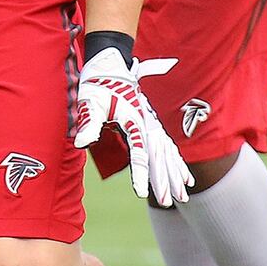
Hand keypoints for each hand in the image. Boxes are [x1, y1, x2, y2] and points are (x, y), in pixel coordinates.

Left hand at [72, 48, 192, 206]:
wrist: (109, 63)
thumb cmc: (97, 83)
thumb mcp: (90, 102)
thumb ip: (89, 123)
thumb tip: (81, 142)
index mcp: (135, 121)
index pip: (139, 153)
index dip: (140, 174)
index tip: (141, 192)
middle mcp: (147, 124)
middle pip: (159, 157)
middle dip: (164, 180)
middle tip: (169, 202)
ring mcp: (151, 124)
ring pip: (167, 155)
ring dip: (174, 175)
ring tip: (183, 196)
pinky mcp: (150, 124)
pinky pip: (168, 148)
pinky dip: (177, 163)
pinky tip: (185, 178)